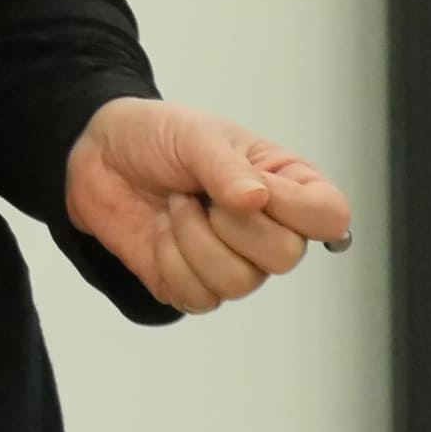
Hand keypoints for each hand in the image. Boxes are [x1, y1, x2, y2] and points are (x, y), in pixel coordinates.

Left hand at [65, 99, 353, 314]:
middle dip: (231, 222)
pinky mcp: (194, 284)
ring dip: (192, 239)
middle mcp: (270, 230)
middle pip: (285, 257)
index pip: (331, 217)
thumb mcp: (194, 135)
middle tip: (200, 192)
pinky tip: (160, 232)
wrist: (99, 155)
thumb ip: (226, 167)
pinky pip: (198, 296)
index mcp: (287, 186)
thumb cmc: (157, 136)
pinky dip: (169, 261)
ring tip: (176, 205)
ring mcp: (235, 262)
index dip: (295, 208)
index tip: (254, 185)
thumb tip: (257, 201)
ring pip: (239, 282)